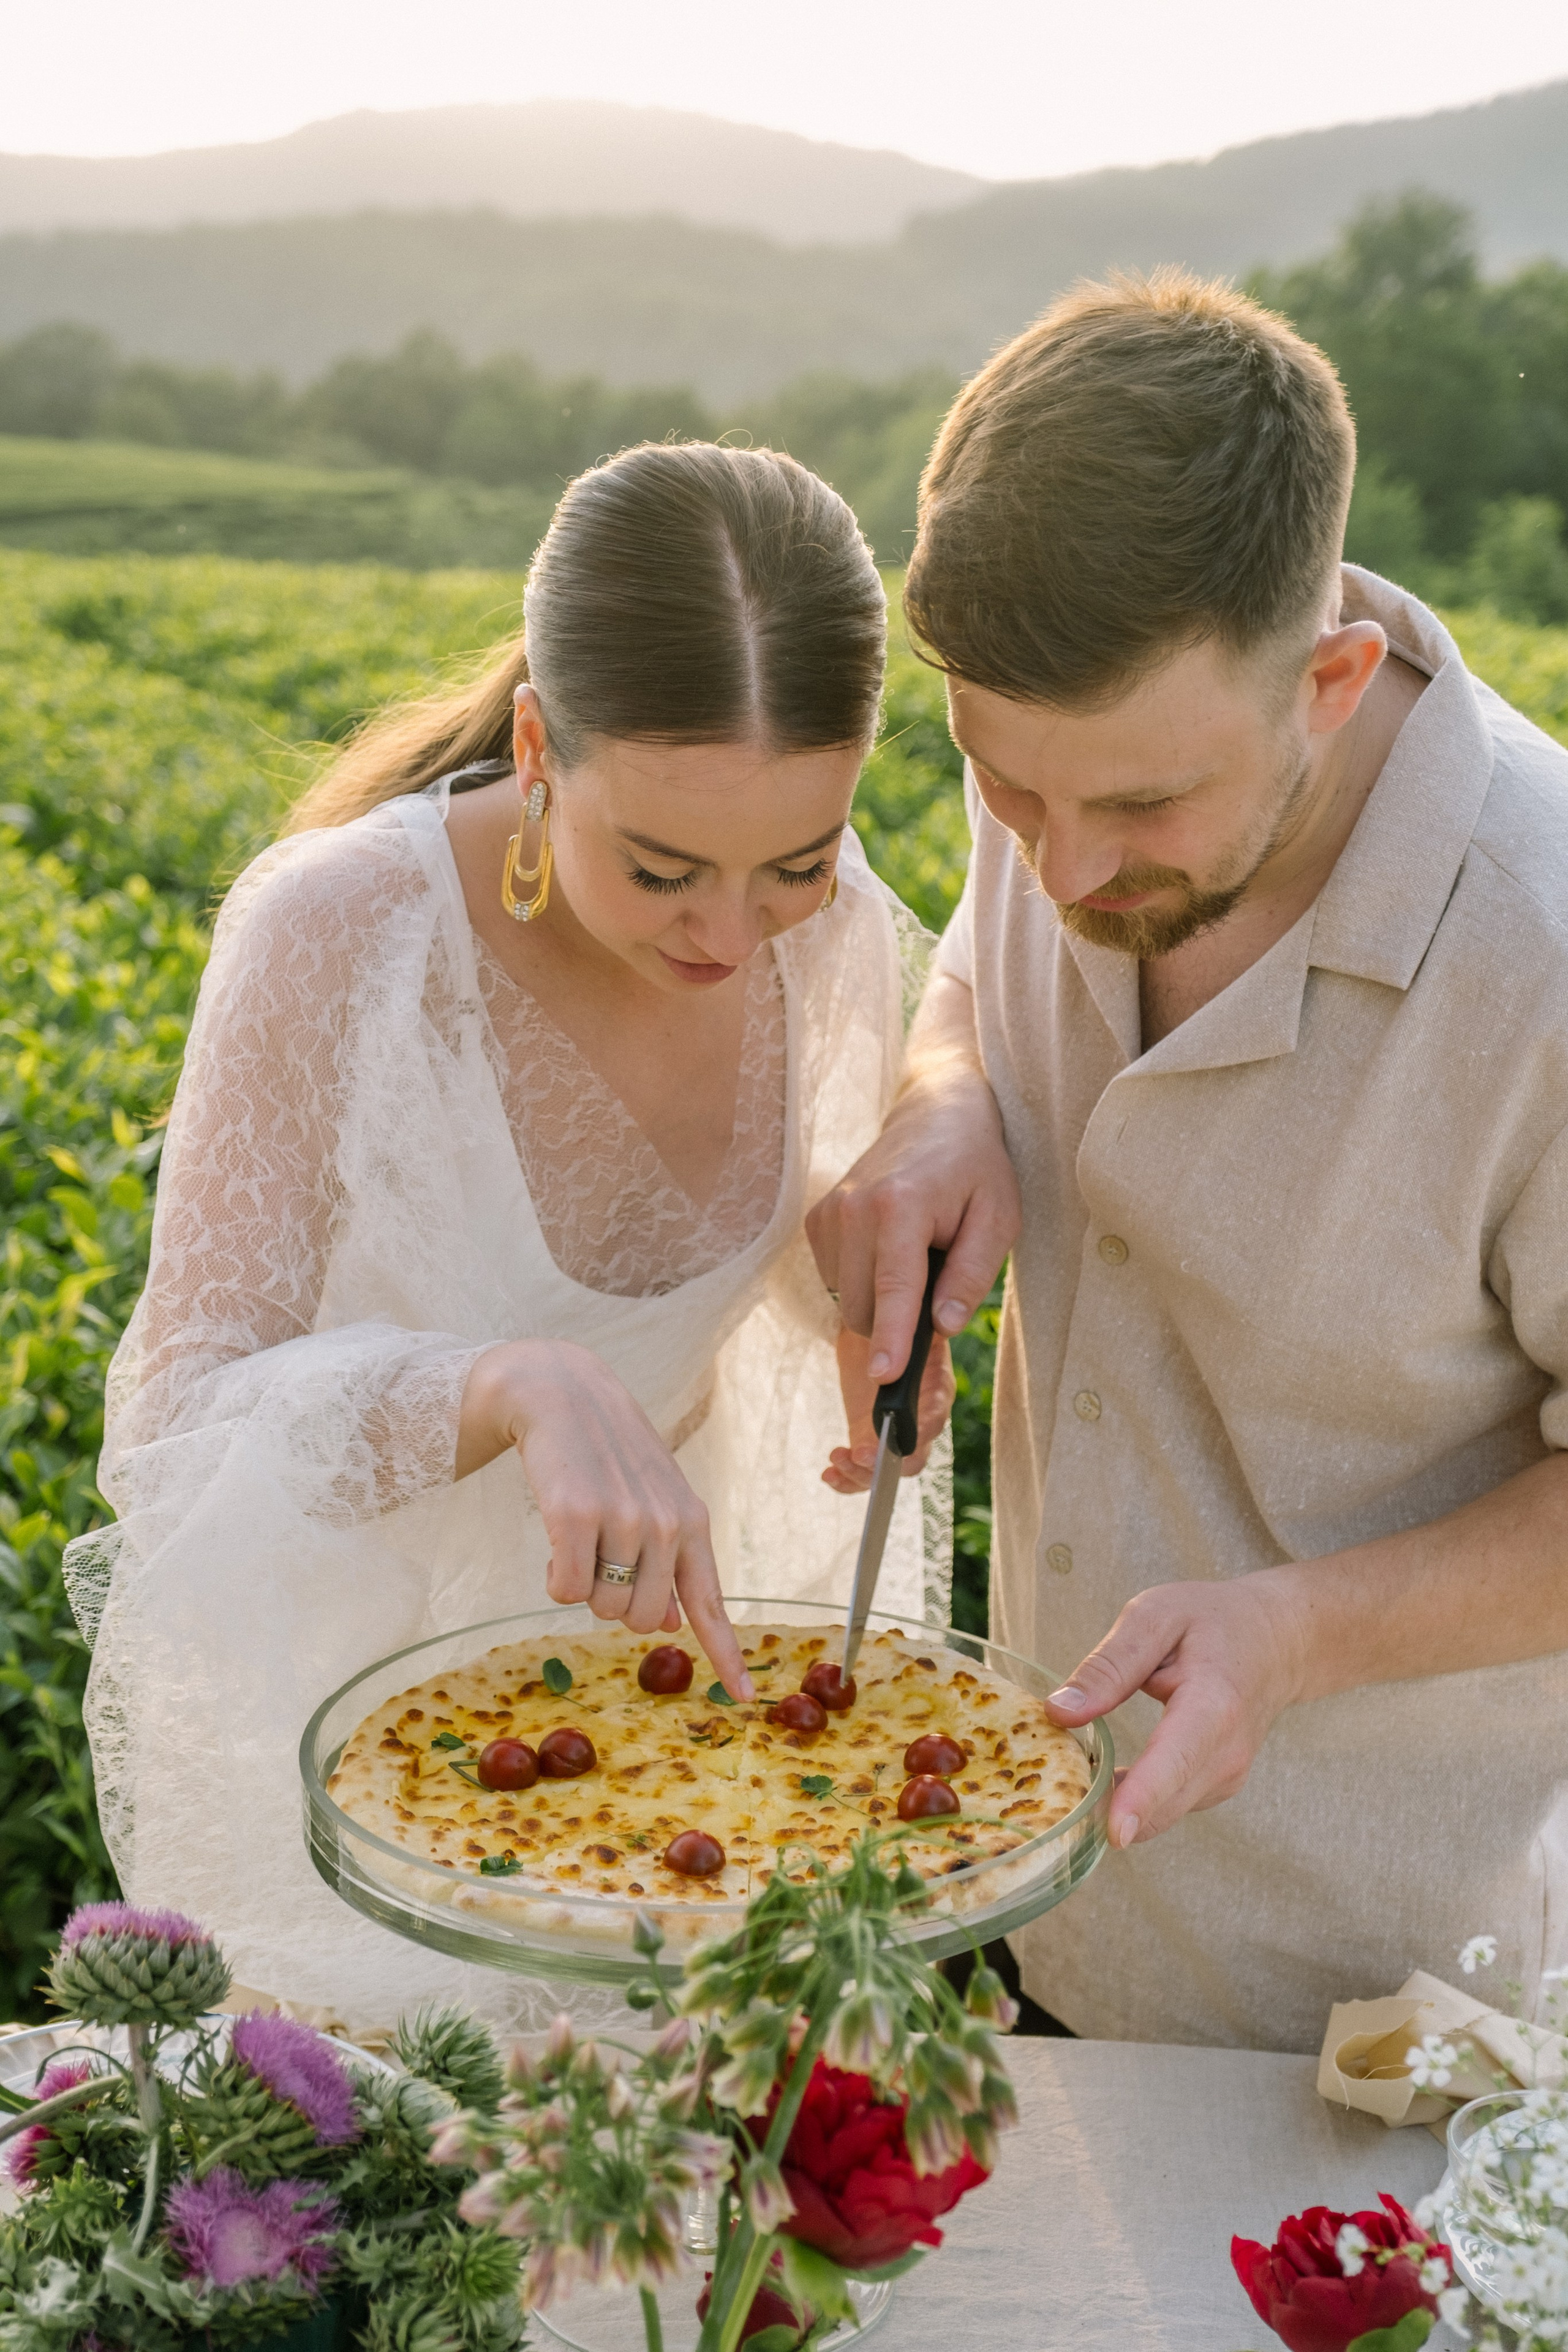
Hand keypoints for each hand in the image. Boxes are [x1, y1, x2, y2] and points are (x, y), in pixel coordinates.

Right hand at [458, 1339, 753, 1699]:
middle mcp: (666, 1525)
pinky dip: (555, 1578)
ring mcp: (623, 1519)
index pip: (712, 1603)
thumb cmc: (610, 1455)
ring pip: (601, 1609)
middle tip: (602, 1552)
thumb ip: (669, 1562)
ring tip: (581, 1534)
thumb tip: (671, 1624)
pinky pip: (565, 1590)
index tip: (745, 1697)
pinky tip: (556, 1539)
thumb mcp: (655, 1502)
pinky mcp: (575, 1516)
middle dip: (615, 1602)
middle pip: (640, 1621)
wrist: (564, 1393)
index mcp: (693, 1523)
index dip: (726, 1655)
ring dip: (583, 1586)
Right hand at [806, 978, 1018, 1388]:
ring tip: (917, 1257)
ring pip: (847, 1301)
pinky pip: (836, 1283)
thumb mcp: (998, 1218)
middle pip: (865, 1307)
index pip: (894, 1286)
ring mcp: (828, 1214)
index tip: (885, 1378)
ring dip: (882, 1301)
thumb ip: (970, 1275)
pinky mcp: (817, 1222)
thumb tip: (942, 1327)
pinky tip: (890, 1252)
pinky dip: (865, 1283)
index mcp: (901, 1205)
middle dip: (898, 1322)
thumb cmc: (975, 1168)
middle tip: (937, 1290)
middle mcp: (853, 1208)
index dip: (892, 1338)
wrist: (937, 1113)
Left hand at [823, 1326, 955, 1493]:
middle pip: (912, 1457)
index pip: (934, 1420)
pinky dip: (847, 1479)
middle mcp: (922, 1420)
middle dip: (885, 1462)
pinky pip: (864, 1471)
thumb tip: (888, 1364)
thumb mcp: (896, 1326)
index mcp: (936, 1390)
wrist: (870, 1330)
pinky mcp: (871, 1443)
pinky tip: (829, 1474)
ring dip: (861, 1473)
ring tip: (835, 1459)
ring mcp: (895, 1436)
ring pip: (887, 1471)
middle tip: (857, 1453)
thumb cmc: (889, 1324)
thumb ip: (899, 1342)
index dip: (915, 1435)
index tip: (888, 1437)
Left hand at [1043, 1573, 1310, 1847]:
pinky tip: (1106, 1775)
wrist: (1276, 1642)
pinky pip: (1165, 1808)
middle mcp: (1227, 1754)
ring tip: (1076, 1772)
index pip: (1176, 1759)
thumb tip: (1058, 1712)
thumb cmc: (1211, 1622)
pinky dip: (1132, 1801)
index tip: (1114, 1833)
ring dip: (1115, 1806)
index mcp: (1214, 1705)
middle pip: (1164, 1803)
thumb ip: (1108, 1666)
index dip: (1143, 1797)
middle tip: (1050, 1797)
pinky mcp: (1215, 1789)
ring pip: (1160, 1814)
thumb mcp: (1153, 1617)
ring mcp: (1226, 1778)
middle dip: (1106, 1811)